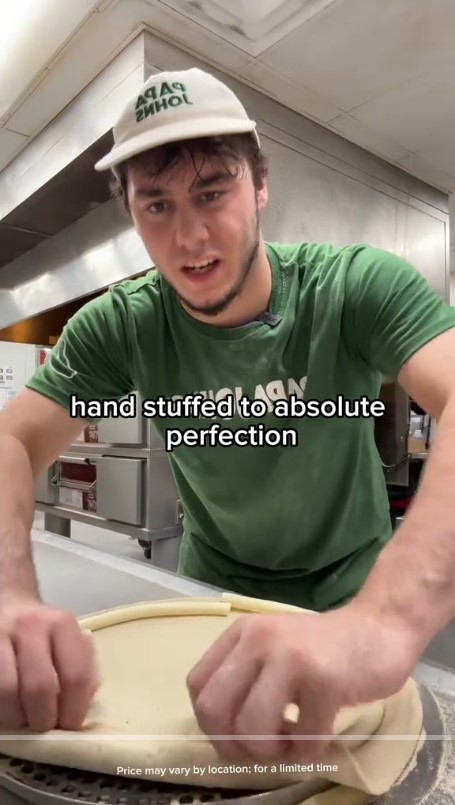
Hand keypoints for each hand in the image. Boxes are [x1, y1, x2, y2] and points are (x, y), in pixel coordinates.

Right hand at [0, 595, 98, 732]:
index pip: (75, 675)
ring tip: (24, 720)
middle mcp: (30, 626)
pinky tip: (9, 709)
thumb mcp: (70, 639)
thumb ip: (82, 668)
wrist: (9, 605)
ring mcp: (0, 636)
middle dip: (44, 718)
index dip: (74, 709)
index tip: (71, 725)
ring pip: (6, 693)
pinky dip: (1, 708)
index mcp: (61, 625)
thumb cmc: (45, 632)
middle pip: (39, 687)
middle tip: (45, 726)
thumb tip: (83, 706)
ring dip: (17, 718)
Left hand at [186, 604, 418, 762]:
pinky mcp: (325, 680)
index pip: (198, 686)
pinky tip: (323, 735)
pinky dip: (311, 752)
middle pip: (213, 710)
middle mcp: (259, 639)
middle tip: (263, 751)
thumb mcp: (273, 651)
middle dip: (234, 746)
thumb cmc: (325, 650)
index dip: (212, 725)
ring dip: (272, 753)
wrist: (381, 629)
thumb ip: (245, 680)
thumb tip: (223, 738)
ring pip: (252, 728)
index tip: (238, 737)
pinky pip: (303, 739)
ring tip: (294, 744)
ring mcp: (291, 657)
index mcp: (242, 633)